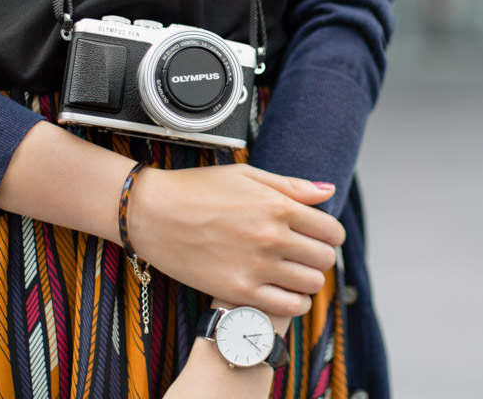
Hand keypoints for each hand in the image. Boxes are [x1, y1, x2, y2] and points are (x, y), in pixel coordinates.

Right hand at [128, 164, 344, 316]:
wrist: (151, 213)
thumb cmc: (197, 189)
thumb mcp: (246, 175)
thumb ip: (291, 186)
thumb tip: (328, 191)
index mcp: (278, 206)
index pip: (331, 230)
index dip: (330, 235)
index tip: (320, 236)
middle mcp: (272, 237)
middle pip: (324, 259)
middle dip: (320, 257)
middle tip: (303, 255)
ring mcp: (256, 267)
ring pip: (311, 285)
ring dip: (308, 280)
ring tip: (292, 273)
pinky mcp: (238, 291)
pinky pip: (288, 307)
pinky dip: (294, 303)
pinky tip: (283, 292)